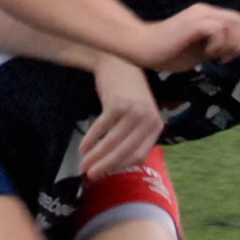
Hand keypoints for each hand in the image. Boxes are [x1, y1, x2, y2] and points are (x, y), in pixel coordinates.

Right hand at [77, 59, 160, 178]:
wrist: (120, 64)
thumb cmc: (129, 94)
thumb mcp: (140, 116)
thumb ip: (136, 137)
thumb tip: (118, 165)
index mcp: (156, 126)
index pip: (139, 156)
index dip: (121, 167)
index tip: (106, 174)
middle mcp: (148, 119)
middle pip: (125, 151)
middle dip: (106, 166)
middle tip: (91, 175)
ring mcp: (133, 111)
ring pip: (113, 142)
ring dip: (96, 156)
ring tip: (84, 165)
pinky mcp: (117, 103)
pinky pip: (101, 128)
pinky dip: (91, 140)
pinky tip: (82, 148)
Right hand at [133, 4, 239, 73]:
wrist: (142, 46)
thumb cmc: (167, 52)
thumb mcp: (198, 52)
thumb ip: (215, 47)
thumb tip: (231, 49)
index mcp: (207, 15)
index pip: (237, 20)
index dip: (239, 40)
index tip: (225, 57)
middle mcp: (205, 10)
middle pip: (239, 20)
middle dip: (238, 42)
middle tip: (224, 58)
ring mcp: (199, 15)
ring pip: (232, 23)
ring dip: (228, 44)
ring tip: (214, 56)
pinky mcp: (192, 23)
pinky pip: (218, 30)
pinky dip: (218, 44)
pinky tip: (206, 53)